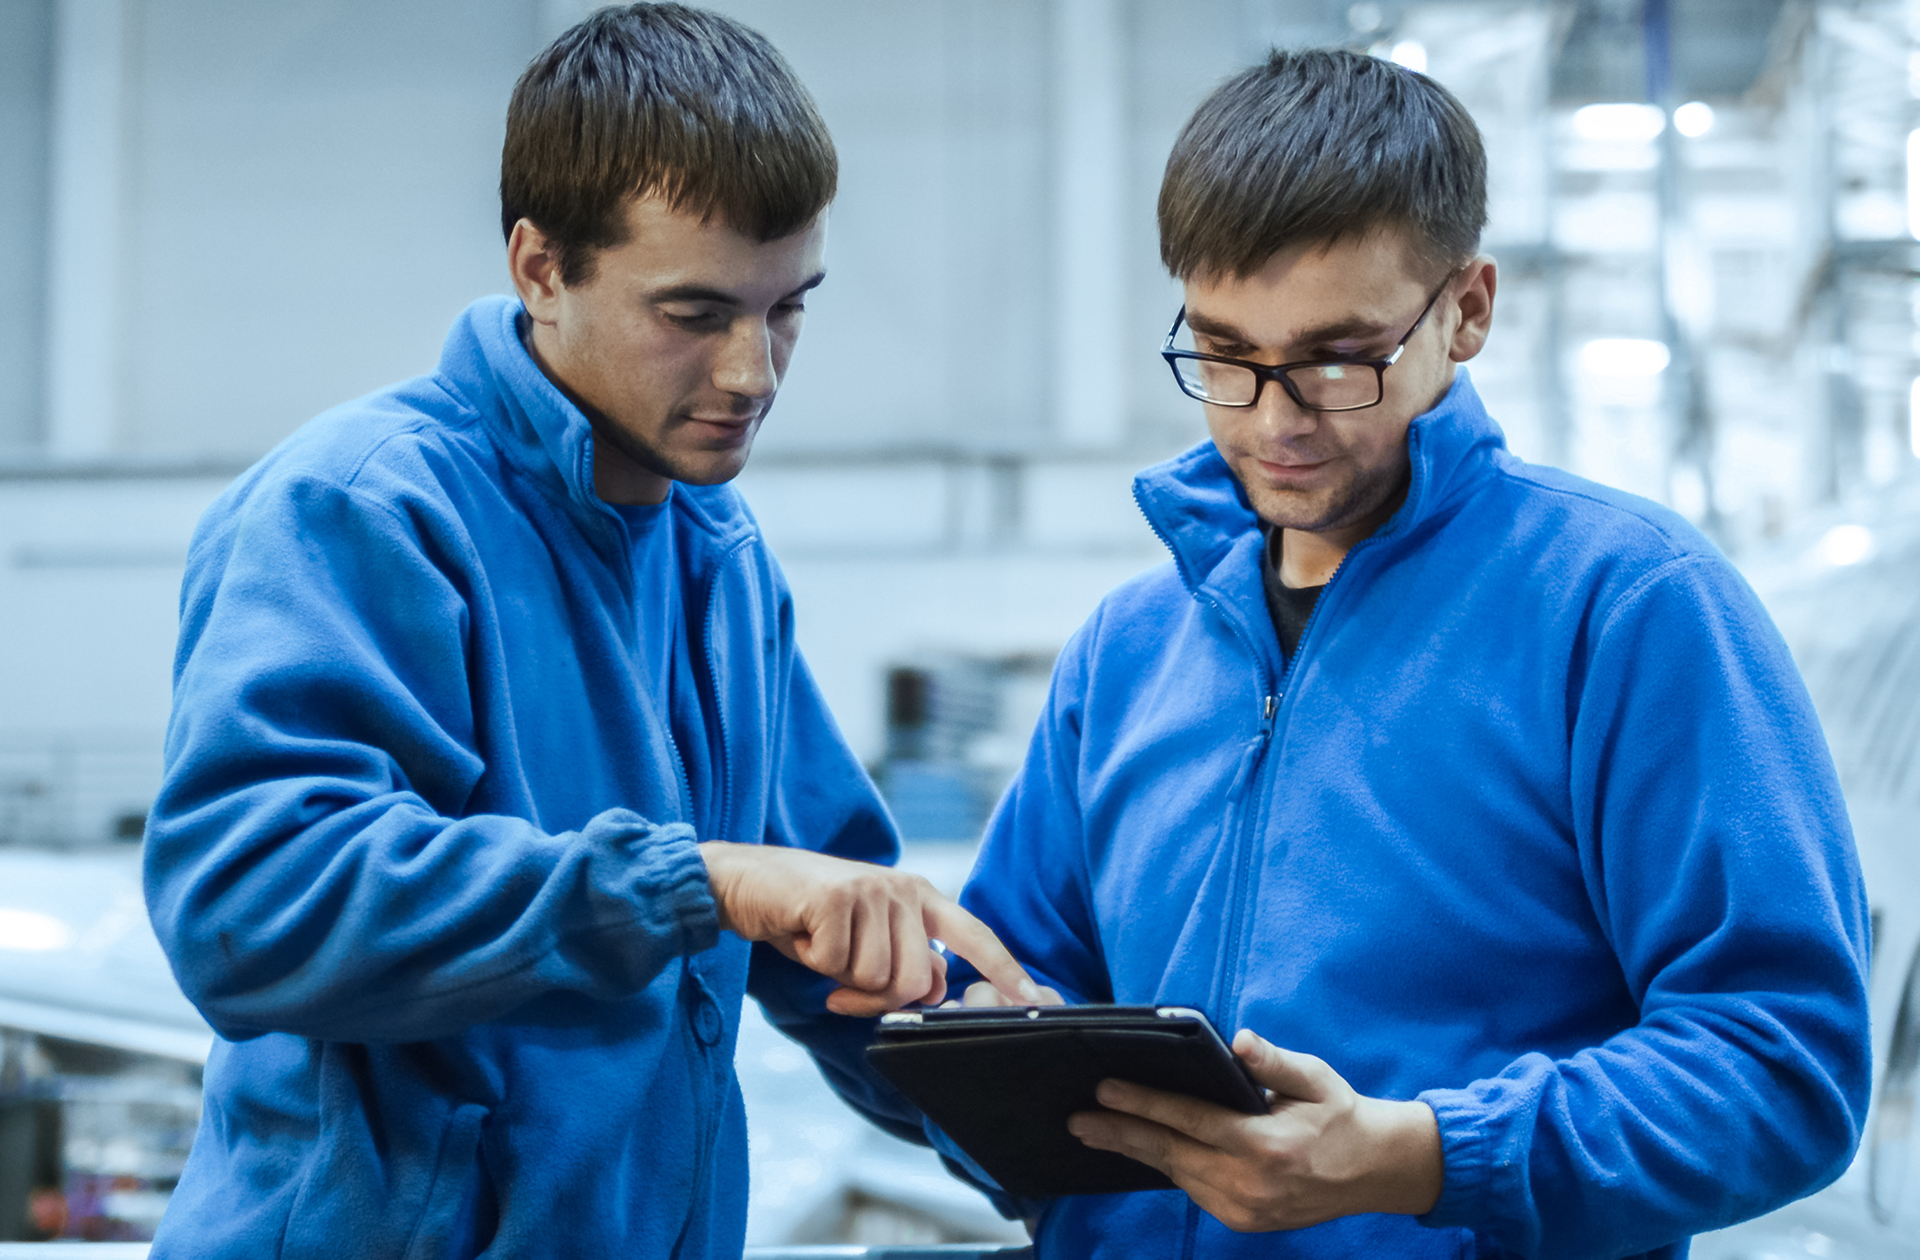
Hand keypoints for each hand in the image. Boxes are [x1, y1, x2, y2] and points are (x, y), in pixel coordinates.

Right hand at [699, 842, 1044, 1016]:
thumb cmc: (807, 918)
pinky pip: (836, 966)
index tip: (1032, 998)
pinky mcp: (837, 898)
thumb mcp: (865, 940)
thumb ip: (903, 961)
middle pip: (915, 982)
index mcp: (920, 897)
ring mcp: (872, 889)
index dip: (1003, 969)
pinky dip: (812, 963)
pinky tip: (801, 934)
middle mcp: (904, 889)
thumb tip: (930, 993)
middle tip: (839, 983)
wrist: (745, 882)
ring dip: (839, 978)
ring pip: (876, 979)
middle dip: (874, 998)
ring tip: (819, 946)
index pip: (974, 934)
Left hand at [1066, 1029, 1442, 1231]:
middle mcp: (1250, 1184)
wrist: (1375, 1171)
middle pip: (1170, 1154)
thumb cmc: (1340, 1115)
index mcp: (1265, 1146)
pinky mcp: (1244, 1221)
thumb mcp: (1314, 1078)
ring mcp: (1245, 1209)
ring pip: (1177, 1175)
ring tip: (1098, 1132)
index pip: (1189, 1120)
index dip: (1143, 1104)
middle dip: (1120, 1134)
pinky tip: (1142, 1151)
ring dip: (1138, 1152)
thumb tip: (1237, 1040)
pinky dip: (1167, 1169)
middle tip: (1077, 1120)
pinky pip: (1194, 1190)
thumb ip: (1272, 1061)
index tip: (1104, 1091)